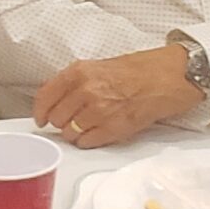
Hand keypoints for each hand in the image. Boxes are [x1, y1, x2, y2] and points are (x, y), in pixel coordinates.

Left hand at [31, 45, 202, 149]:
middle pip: (57, 119)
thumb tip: (58, 99)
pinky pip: (88, 142)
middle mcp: (86, 91)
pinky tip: (97, 133)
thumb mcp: (99, 66)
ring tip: (88, 127)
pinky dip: (89, 141)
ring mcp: (99, 111)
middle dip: (62, 123)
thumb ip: (76, 82)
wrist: (169, 76)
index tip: (41, 118)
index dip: (40, 111)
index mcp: (79, 72)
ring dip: (76, 134)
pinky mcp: (114, 128)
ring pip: (71, 133)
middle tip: (71, 121)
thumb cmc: (140, 69)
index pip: (44, 97)